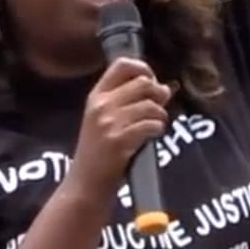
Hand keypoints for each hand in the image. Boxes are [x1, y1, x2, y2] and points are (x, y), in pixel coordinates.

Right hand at [69, 57, 171, 201]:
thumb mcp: (103, 120)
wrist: (86, 183)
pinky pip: (151, 124)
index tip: (152, 81)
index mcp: (96, 96)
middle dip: (158, 94)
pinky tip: (153, 136)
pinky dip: (158, 129)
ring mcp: (110, 123)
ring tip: (156, 125)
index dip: (144, 68)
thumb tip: (163, 88)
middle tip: (159, 108)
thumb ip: (127, 101)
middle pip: (143, 83)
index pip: (122, 65)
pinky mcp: (120, 141)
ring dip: (160, 115)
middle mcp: (101, 105)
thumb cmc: (98, 152)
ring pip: (151, 105)